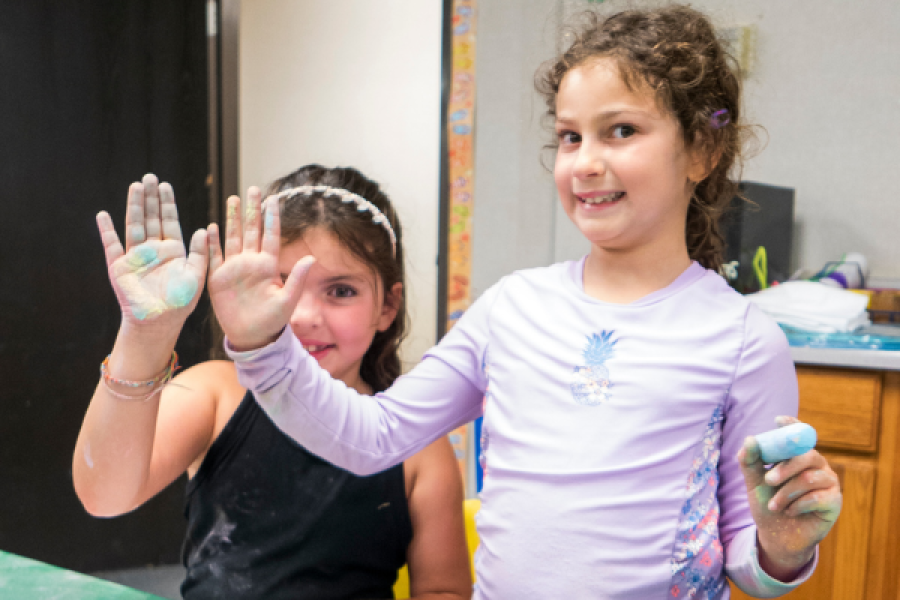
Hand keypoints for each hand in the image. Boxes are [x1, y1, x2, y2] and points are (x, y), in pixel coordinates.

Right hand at [97, 174, 207, 329]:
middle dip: (150, 198)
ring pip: (134, 225)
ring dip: (134, 206)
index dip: (167, 203)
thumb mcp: (197, 276)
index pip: (169, 221)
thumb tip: (204, 229)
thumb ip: (200, 253)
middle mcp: (154, 249)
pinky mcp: (119, 267)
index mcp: (173, 250)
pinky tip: (103, 215)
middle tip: (150, 177)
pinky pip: (112, 245)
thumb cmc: (181, 303)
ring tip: (135, 187)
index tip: (166, 185)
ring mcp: (136, 256)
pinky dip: (107, 231)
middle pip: (151, 218)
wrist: (160, 323)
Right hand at [207, 187, 313, 350]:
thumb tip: (312, 258)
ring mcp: (233, 269)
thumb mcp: (288, 301)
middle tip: (252, 189)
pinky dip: (212, 243)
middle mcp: (251, 263)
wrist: (252, 337)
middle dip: (252, 210)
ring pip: (232, 237)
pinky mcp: (218, 279)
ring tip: (233, 199)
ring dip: (232, 219)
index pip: (270, 235)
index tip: (274, 198)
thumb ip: (297, 279)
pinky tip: (210, 227)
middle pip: (251, 230)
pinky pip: (213, 257)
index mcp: (268, 266)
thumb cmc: (273, 321)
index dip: (271, 217)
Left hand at [738, 416, 841, 579]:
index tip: (778, 420)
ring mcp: (828, 482)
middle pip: (807, 455)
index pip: (799, 435)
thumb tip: (750, 440)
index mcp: (797, 456)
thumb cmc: (768, 504)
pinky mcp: (834, 501)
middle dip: (785, 468)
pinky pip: (817, 497)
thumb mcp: (753, 482)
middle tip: (768, 481)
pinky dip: (798, 506)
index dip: (792, 425)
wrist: (777, 536)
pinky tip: (790, 512)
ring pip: (809, 478)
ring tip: (775, 505)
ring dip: (786, 493)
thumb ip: (750, 461)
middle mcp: (816, 464)